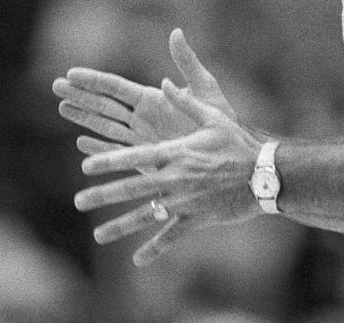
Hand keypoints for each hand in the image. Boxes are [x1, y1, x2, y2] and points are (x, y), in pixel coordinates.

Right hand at [53, 28, 235, 156]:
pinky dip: (99, 148)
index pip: (116, 87)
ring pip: (105, 126)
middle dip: (80, 95)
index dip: (94, 80)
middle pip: (104, 105)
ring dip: (83, 118)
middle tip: (55, 86)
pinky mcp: (144, 159)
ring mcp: (141, 138)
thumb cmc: (219, 117)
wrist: (228, 151)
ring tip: (61, 106)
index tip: (71, 72)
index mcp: (153, 98)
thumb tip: (175, 31)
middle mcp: (142, 117)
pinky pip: (117, 152)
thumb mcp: (204, 87)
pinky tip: (82, 143)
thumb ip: (187, 62)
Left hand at [73, 80, 263, 264]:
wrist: (265, 174)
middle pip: (132, 187)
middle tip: (79, 201)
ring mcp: (185, 201)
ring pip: (146, 216)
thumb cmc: (239, 142)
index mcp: (178, 152)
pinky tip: (137, 260)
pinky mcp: (197, 218)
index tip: (85, 166)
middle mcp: (176, 178)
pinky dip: (154, 249)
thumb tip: (164, 82)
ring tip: (97, 235)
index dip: (109, 160)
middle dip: (103, 194)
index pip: (136, 156)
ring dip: (119, 226)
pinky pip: (171, 236)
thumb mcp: (214, 117)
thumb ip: (185, 103)